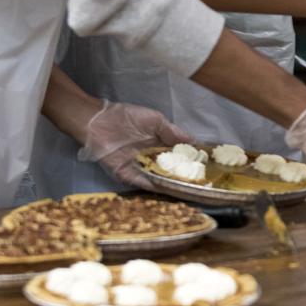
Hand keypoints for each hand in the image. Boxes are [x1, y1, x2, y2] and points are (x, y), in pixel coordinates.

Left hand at [78, 100, 193, 190]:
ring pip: (159, 178)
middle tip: (202, 181)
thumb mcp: (156, 120)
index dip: (190, 160)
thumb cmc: (128, 117)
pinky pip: (144, 183)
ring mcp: (139, 168)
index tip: (206, 166)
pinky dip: (156, 186)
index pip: (177, 155)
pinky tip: (170, 188)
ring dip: (173, 183)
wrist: (99, 122)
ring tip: (191, 188)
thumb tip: (194, 142)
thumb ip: (173, 132)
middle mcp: (150, 158)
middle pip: (170, 169)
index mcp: (158, 144)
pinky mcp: (127, 176)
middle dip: (184, 175)